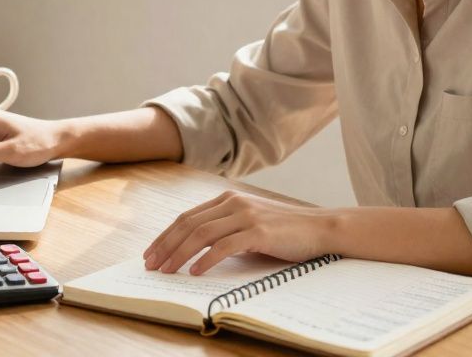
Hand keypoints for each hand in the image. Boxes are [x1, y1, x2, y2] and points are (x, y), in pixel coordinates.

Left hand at [143, 191, 336, 275]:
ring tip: (167, 270)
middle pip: (188, 224)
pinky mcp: (259, 231)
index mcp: (228, 199)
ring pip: (201, 234)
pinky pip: (225, 245)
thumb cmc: (284, 231)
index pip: (187, 217)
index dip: (166, 235)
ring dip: (179, 253)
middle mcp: (233, 203)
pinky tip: (195, 271)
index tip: (151, 253)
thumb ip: (225, 230)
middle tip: (151, 265)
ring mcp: (246, 215)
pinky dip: (206, 259)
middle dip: (165, 245)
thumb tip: (195, 250)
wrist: (320, 228)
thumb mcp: (249, 224)